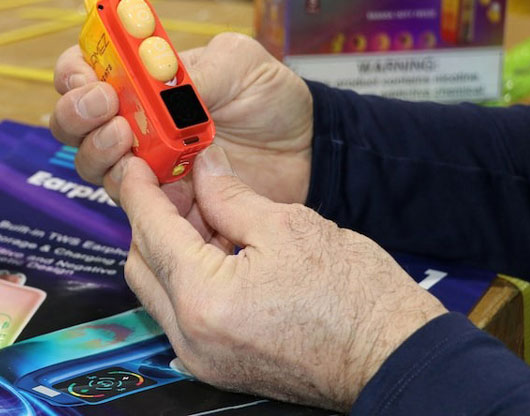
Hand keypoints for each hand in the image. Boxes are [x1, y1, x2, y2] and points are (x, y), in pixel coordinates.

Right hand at [50, 33, 312, 203]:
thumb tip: (161, 81)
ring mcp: (142, 162)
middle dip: (77, 116)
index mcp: (139, 76)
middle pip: (72, 122)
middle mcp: (130, 119)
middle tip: (107, 111)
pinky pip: (131, 202)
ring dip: (100, 152)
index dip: (75, 75)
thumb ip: (196, 72)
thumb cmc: (269, 98)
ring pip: (91, 164)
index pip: (82, 70)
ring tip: (128, 142)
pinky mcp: (161, 201)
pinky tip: (159, 181)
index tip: (95, 81)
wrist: (306, 152)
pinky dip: (135, 193)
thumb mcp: (240, 64)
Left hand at [119, 146, 446, 410]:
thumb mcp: (288, 225)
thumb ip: (229, 195)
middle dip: (151, 220)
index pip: (150, 230)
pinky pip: (181, 313)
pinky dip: (188, 278)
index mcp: (204, 298)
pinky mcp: (218, 365)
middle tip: (176, 185)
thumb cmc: (356, 299)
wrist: (395, 356)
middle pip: (143, 263)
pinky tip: (217, 249)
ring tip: (204, 213)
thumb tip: (203, 170)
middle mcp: (192, 336)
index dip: (139, 191)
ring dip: (170, 249)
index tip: (134, 165)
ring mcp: (203, 357)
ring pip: (159, 290)